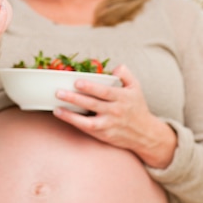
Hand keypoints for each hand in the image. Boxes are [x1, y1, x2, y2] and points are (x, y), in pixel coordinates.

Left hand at [53, 64, 176, 168]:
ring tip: (57, 108)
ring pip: (88, 121)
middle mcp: (116, 112)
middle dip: (75, 99)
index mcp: (123, 98)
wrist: (146, 134)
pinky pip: (88, 129)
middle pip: (93, 105)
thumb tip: (115, 67)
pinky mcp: (104, 135)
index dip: (90, 87)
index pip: (105, 92)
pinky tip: (63, 116)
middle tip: (59, 92)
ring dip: (71, 115)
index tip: (77, 82)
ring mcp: (109, 125)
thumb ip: (126, 74)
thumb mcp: (136, 87)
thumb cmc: (137, 107)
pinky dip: (75, 123)